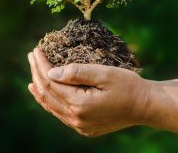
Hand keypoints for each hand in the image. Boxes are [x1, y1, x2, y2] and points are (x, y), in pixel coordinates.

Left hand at [27, 48, 151, 136]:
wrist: (146, 106)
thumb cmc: (128, 85)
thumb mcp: (103, 74)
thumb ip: (76, 72)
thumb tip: (50, 72)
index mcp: (80, 105)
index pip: (51, 82)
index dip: (41, 65)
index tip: (36, 50)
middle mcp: (77, 119)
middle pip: (48, 95)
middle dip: (37, 74)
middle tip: (31, 56)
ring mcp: (80, 126)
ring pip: (52, 107)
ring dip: (40, 90)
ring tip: (32, 77)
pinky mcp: (85, 128)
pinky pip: (61, 114)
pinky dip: (51, 102)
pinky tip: (47, 94)